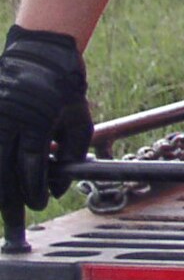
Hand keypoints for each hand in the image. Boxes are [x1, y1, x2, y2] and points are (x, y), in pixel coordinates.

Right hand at [0, 26, 92, 217]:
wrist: (42, 52)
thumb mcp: (79, 118)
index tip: (40, 204)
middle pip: (3, 169)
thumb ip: (72, 152)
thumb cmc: (66, 88)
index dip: (35, 189)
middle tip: (14, 227)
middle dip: (9, 202)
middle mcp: (9, 118)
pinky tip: (0, 186)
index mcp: (37, 120)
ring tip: (5, 212)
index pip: (31, 165)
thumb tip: (56, 186)